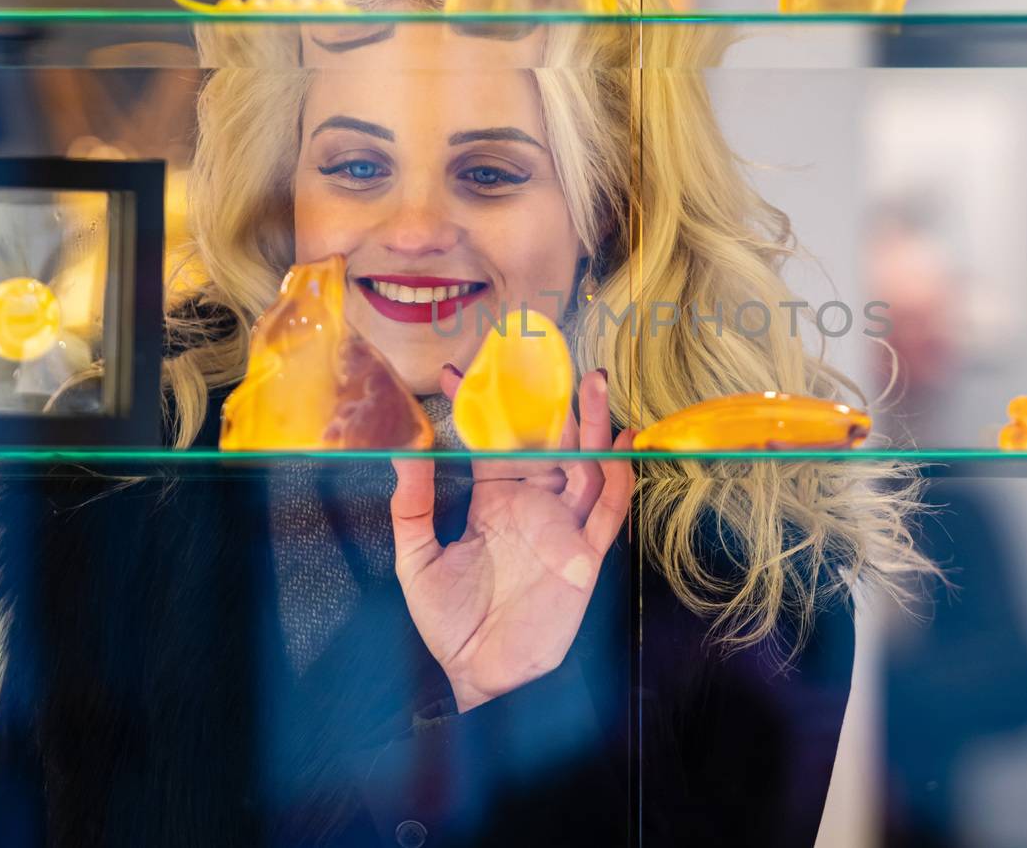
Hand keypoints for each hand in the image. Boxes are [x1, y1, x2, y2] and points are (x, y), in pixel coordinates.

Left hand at [391, 366, 635, 712]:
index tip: (460, 366)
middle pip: (551, 442)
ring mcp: (561, 527)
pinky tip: (622, 442)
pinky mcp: (584, 554)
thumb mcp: (416, 560)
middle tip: (550, 351)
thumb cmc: (446, 623)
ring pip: (586, 465)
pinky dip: (618, 476)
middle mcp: (533, 505)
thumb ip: (413, 505)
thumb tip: (405, 448)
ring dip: (594, 425)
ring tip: (595, 382)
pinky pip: (607, 510)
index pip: (494, 441)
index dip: (482, 406)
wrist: (476, 674)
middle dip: (553, 400)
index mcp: (494, 500)